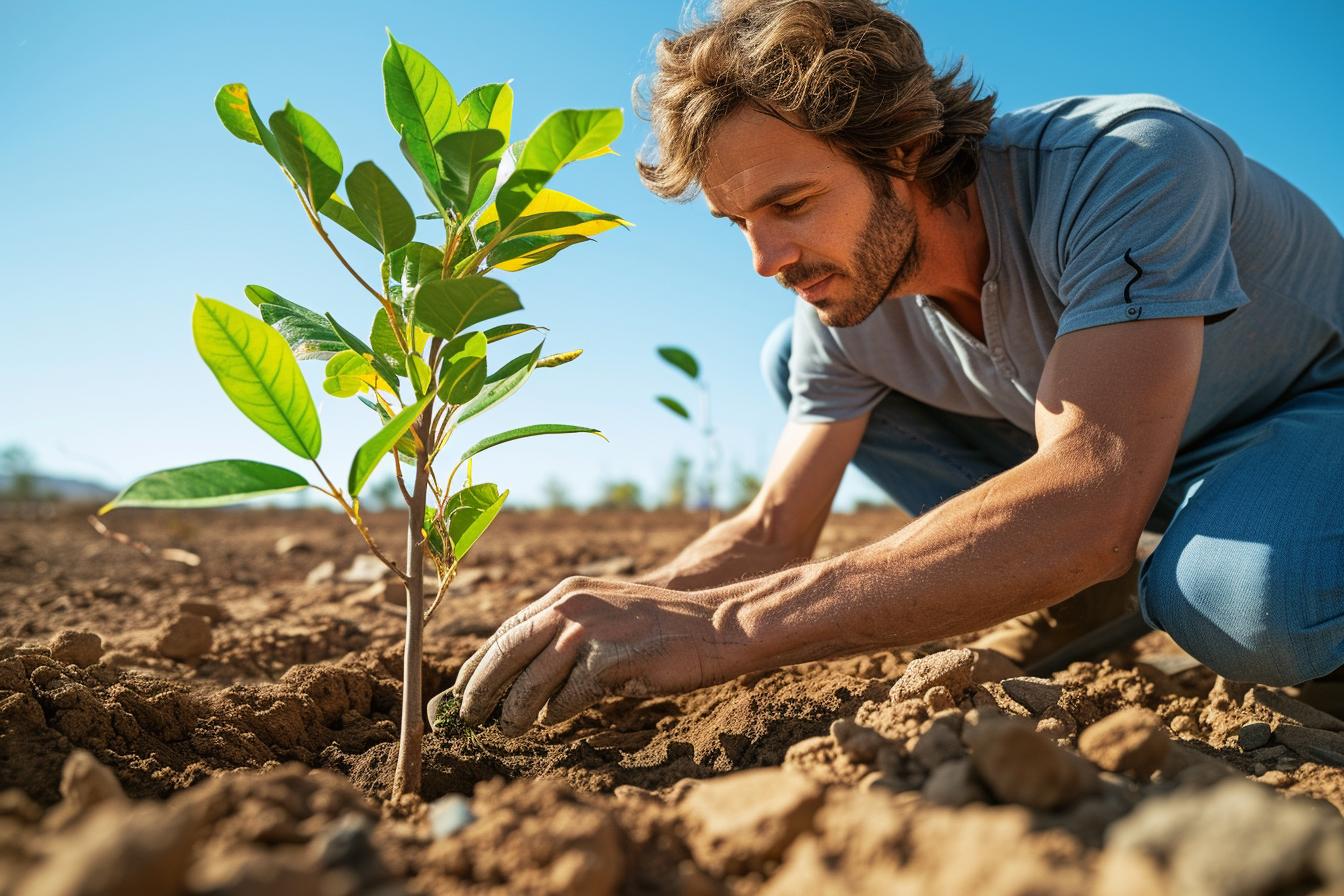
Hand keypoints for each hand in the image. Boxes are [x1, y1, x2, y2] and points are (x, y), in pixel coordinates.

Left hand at [447, 576, 735, 736]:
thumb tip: (523, 671)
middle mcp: (569, 606)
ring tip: (506, 729)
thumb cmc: (660, 627)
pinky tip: (553, 722)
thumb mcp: (604, 614)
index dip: (478, 662)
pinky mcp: (607, 660)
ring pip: (530, 681)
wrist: (715, 625)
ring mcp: (588, 631)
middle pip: (506, 653)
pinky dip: (555, 714)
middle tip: (466, 717)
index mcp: (565, 593)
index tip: (460, 689)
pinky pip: (567, 698)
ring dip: (514, 711)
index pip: (506, 630)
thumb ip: (566, 632)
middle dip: (479, 689)